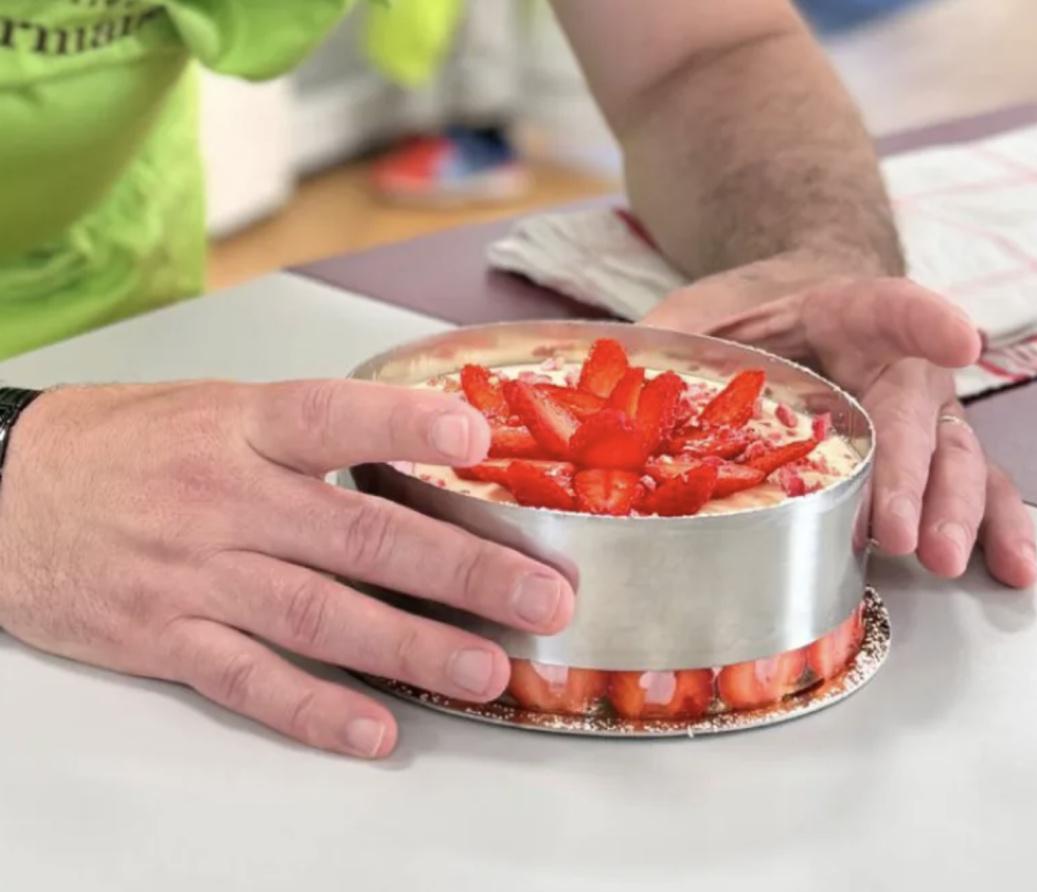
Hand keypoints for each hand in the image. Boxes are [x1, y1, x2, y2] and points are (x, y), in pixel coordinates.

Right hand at [0, 381, 573, 757]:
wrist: (4, 495)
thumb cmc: (128, 445)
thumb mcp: (216, 409)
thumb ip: (310, 434)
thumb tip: (425, 448)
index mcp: (241, 429)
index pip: (329, 417)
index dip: (402, 425)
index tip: (474, 437)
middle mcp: (226, 502)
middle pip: (357, 535)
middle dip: (461, 569)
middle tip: (541, 597)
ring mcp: (196, 576)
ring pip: (319, 616)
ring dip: (412, 648)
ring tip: (486, 669)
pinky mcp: (167, 639)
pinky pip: (250, 682)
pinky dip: (315, 710)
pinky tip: (376, 731)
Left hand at [642, 262, 1036, 587]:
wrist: (804, 302)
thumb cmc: (758, 310)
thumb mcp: (704, 310)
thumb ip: (666, 341)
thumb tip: (599, 385)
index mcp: (848, 312)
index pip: (891, 308)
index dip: (925, 323)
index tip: (962, 340)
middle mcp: (898, 365)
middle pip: (919, 416)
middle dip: (915, 476)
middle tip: (899, 532)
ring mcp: (920, 413)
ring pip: (959, 457)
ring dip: (957, 512)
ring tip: (943, 559)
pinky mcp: (927, 455)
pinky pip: (975, 487)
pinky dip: (997, 528)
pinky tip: (1013, 569)